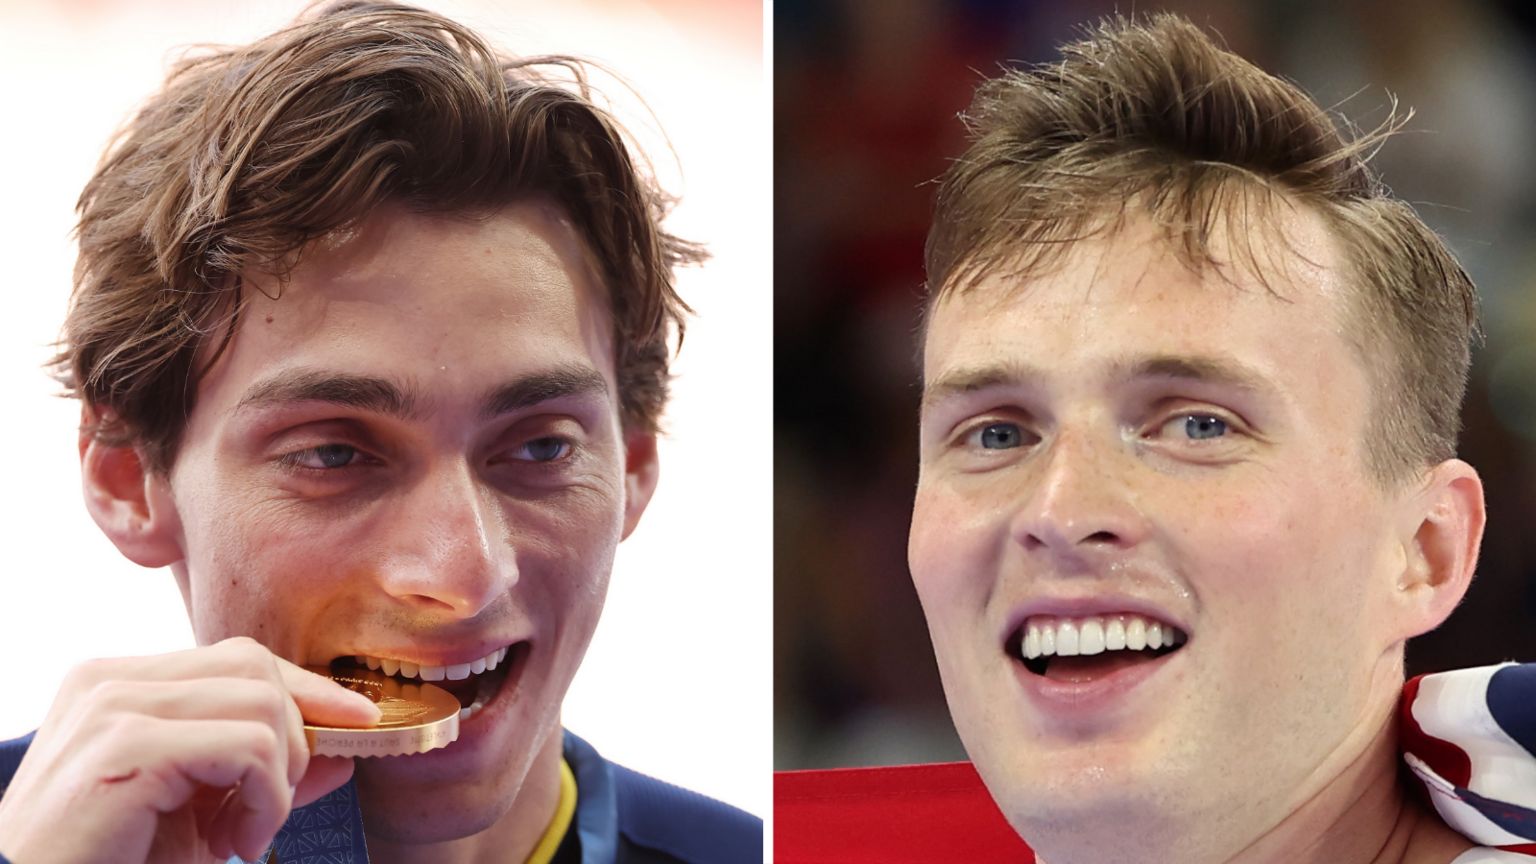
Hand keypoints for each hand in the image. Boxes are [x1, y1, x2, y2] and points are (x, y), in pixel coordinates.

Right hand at [0, 637, 379, 863]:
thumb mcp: (201, 816)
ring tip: (242, 834)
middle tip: (266, 812)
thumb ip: (267, 774)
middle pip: (256, 668)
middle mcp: (109, 680)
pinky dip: (266, 799)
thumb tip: (345, 749)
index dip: (308, 688)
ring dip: (278, 779)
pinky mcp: (125, 747)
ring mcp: (112, 707)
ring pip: (262, 704)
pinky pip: (249, 746)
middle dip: (293, 737)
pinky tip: (234, 844)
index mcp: (118, 683)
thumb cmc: (108, 862)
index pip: (241, 657)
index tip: (356, 721)